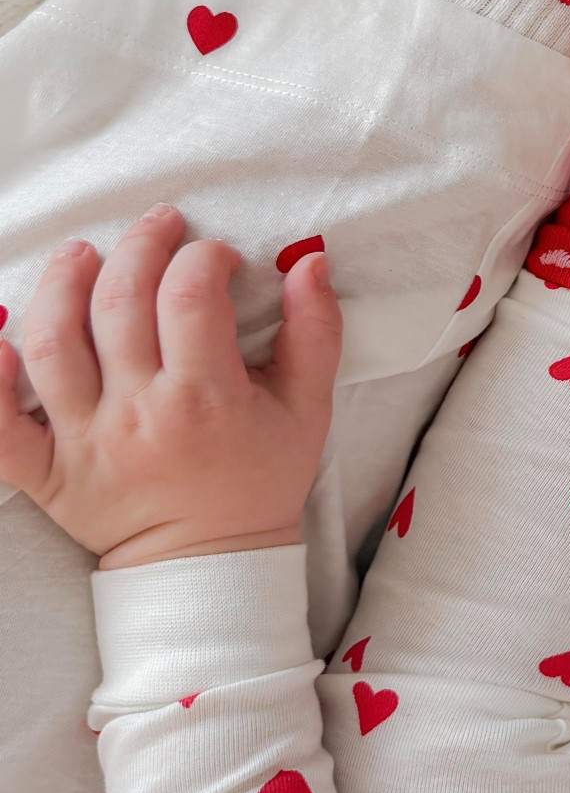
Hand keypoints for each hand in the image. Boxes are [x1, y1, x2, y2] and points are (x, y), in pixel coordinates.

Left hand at [0, 206, 341, 567]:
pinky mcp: (46, 473)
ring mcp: (84, 443)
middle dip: (139, 247)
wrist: (210, 566)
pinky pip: (0, 432)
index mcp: (205, 398)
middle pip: (119, 304)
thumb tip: (309, 262)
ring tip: (81, 255)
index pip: (192, 296)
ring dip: (61, 286)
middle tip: (158, 226)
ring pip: (54, 346)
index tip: (217, 257)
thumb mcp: (308, 408)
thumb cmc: (260, 480)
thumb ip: (315, 330)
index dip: (203, 257)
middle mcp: (138, 415)